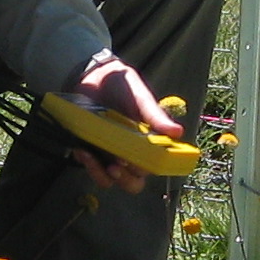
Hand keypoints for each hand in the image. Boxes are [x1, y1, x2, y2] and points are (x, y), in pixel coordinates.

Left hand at [65, 50, 184, 193]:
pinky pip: (92, 170)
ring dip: (101, 174)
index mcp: (148, 143)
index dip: (145, 170)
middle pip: (133, 183)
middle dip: (124, 179)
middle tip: (115, 166)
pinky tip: (81, 150)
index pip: (153, 167)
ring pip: (110, 181)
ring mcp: (110, 155)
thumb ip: (155, 115)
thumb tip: (178, 132)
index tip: (134, 161)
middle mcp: (131, 153)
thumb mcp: (140, 97)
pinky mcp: (91, 153)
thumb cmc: (123, 86)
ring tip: (92, 156)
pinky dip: (87, 165)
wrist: (94, 76)